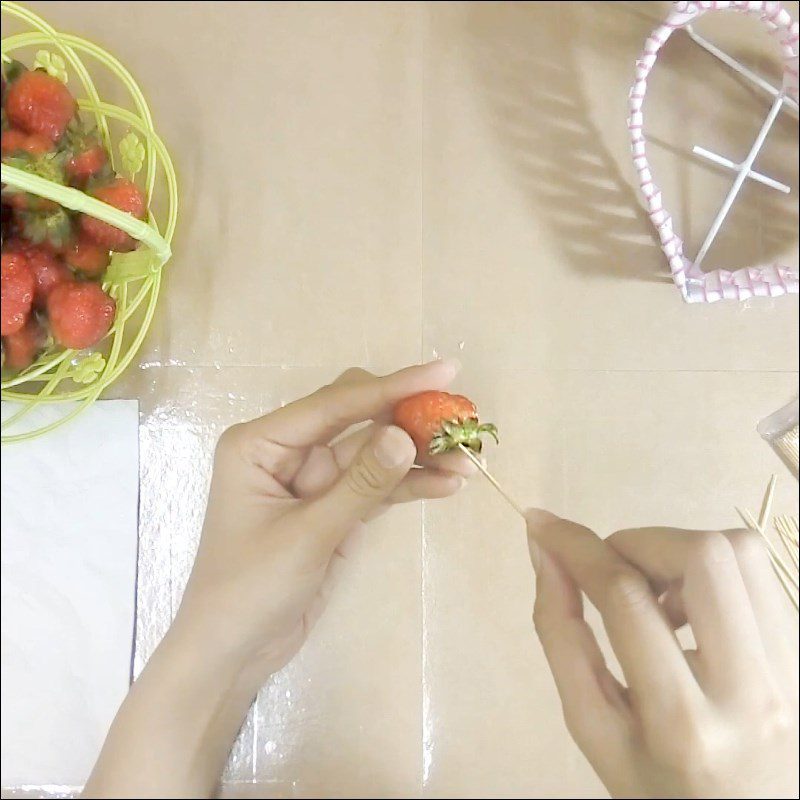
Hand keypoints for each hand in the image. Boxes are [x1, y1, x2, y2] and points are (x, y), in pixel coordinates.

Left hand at [172, 358, 474, 678]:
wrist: (233, 652)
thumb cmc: (250, 588)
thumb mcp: (308, 534)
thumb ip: (359, 484)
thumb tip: (405, 434)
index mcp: (262, 441)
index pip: (336, 403)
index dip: (393, 387)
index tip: (445, 371)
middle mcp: (288, 450)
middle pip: (358, 417)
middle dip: (409, 417)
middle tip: (462, 419)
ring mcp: (313, 479)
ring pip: (374, 452)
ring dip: (418, 455)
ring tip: (469, 458)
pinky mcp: (333, 508)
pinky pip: (376, 486)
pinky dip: (409, 484)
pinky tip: (447, 483)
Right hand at [526, 511, 798, 798]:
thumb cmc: (659, 787)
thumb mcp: (595, 730)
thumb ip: (562, 637)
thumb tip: (545, 552)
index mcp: (682, 723)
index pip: (626, 597)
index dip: (576, 546)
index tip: (543, 525)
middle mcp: (752, 692)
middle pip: (701, 557)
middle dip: (638, 542)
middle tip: (611, 573)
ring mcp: (793, 672)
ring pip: (741, 553)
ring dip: (679, 551)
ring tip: (656, 595)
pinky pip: (761, 575)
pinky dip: (714, 570)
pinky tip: (692, 610)